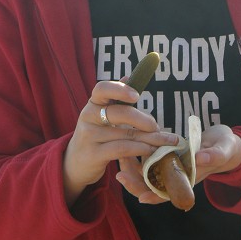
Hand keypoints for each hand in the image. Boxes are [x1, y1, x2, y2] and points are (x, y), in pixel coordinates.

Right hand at [63, 80, 177, 206]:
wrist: (76, 162)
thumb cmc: (96, 134)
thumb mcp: (101, 114)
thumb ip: (116, 98)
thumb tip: (129, 77)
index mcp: (93, 103)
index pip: (102, 89)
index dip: (120, 89)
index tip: (137, 95)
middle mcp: (88, 116)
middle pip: (119, 113)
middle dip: (143, 120)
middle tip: (156, 126)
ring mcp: (89, 136)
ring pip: (125, 134)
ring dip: (149, 138)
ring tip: (164, 141)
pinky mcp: (94, 154)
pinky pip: (122, 149)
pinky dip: (140, 149)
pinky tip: (150, 150)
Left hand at [116, 124, 240, 204]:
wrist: (224, 143)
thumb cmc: (225, 148)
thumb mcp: (223, 149)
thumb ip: (213, 155)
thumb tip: (200, 158)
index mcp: (189, 178)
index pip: (169, 193)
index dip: (154, 197)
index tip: (140, 198)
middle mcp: (177, 175)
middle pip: (153, 185)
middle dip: (136, 183)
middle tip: (120, 175)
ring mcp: (171, 166)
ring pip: (147, 173)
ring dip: (133, 168)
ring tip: (119, 159)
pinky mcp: (167, 155)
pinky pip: (149, 159)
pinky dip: (138, 155)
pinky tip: (128, 146)